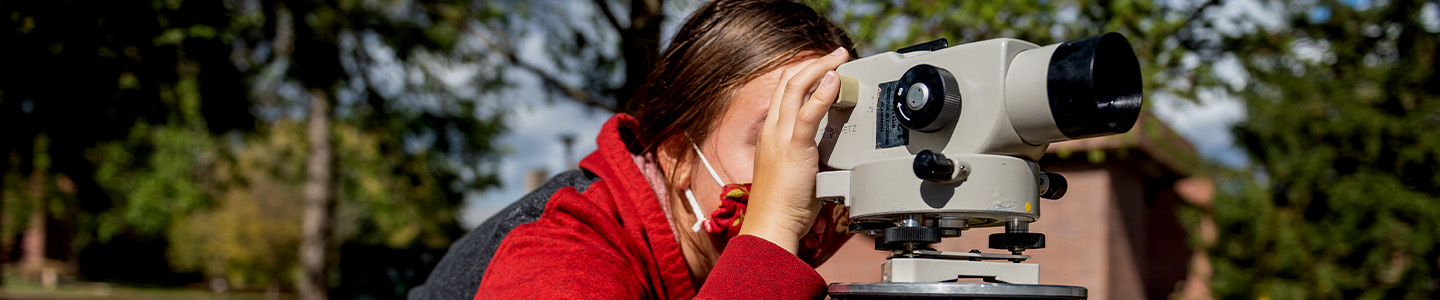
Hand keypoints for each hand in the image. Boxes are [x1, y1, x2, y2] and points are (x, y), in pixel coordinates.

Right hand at [739, 47, 848, 253]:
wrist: (771, 224)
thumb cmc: (784, 205)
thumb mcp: (797, 171)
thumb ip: (809, 153)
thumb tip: (830, 149)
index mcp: (771, 133)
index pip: (783, 92)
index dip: (804, 74)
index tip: (824, 67)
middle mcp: (772, 129)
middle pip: (788, 81)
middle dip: (814, 62)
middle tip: (836, 55)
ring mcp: (780, 136)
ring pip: (796, 87)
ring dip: (821, 67)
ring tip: (840, 59)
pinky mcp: (794, 146)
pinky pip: (809, 112)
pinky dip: (824, 92)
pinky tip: (836, 82)